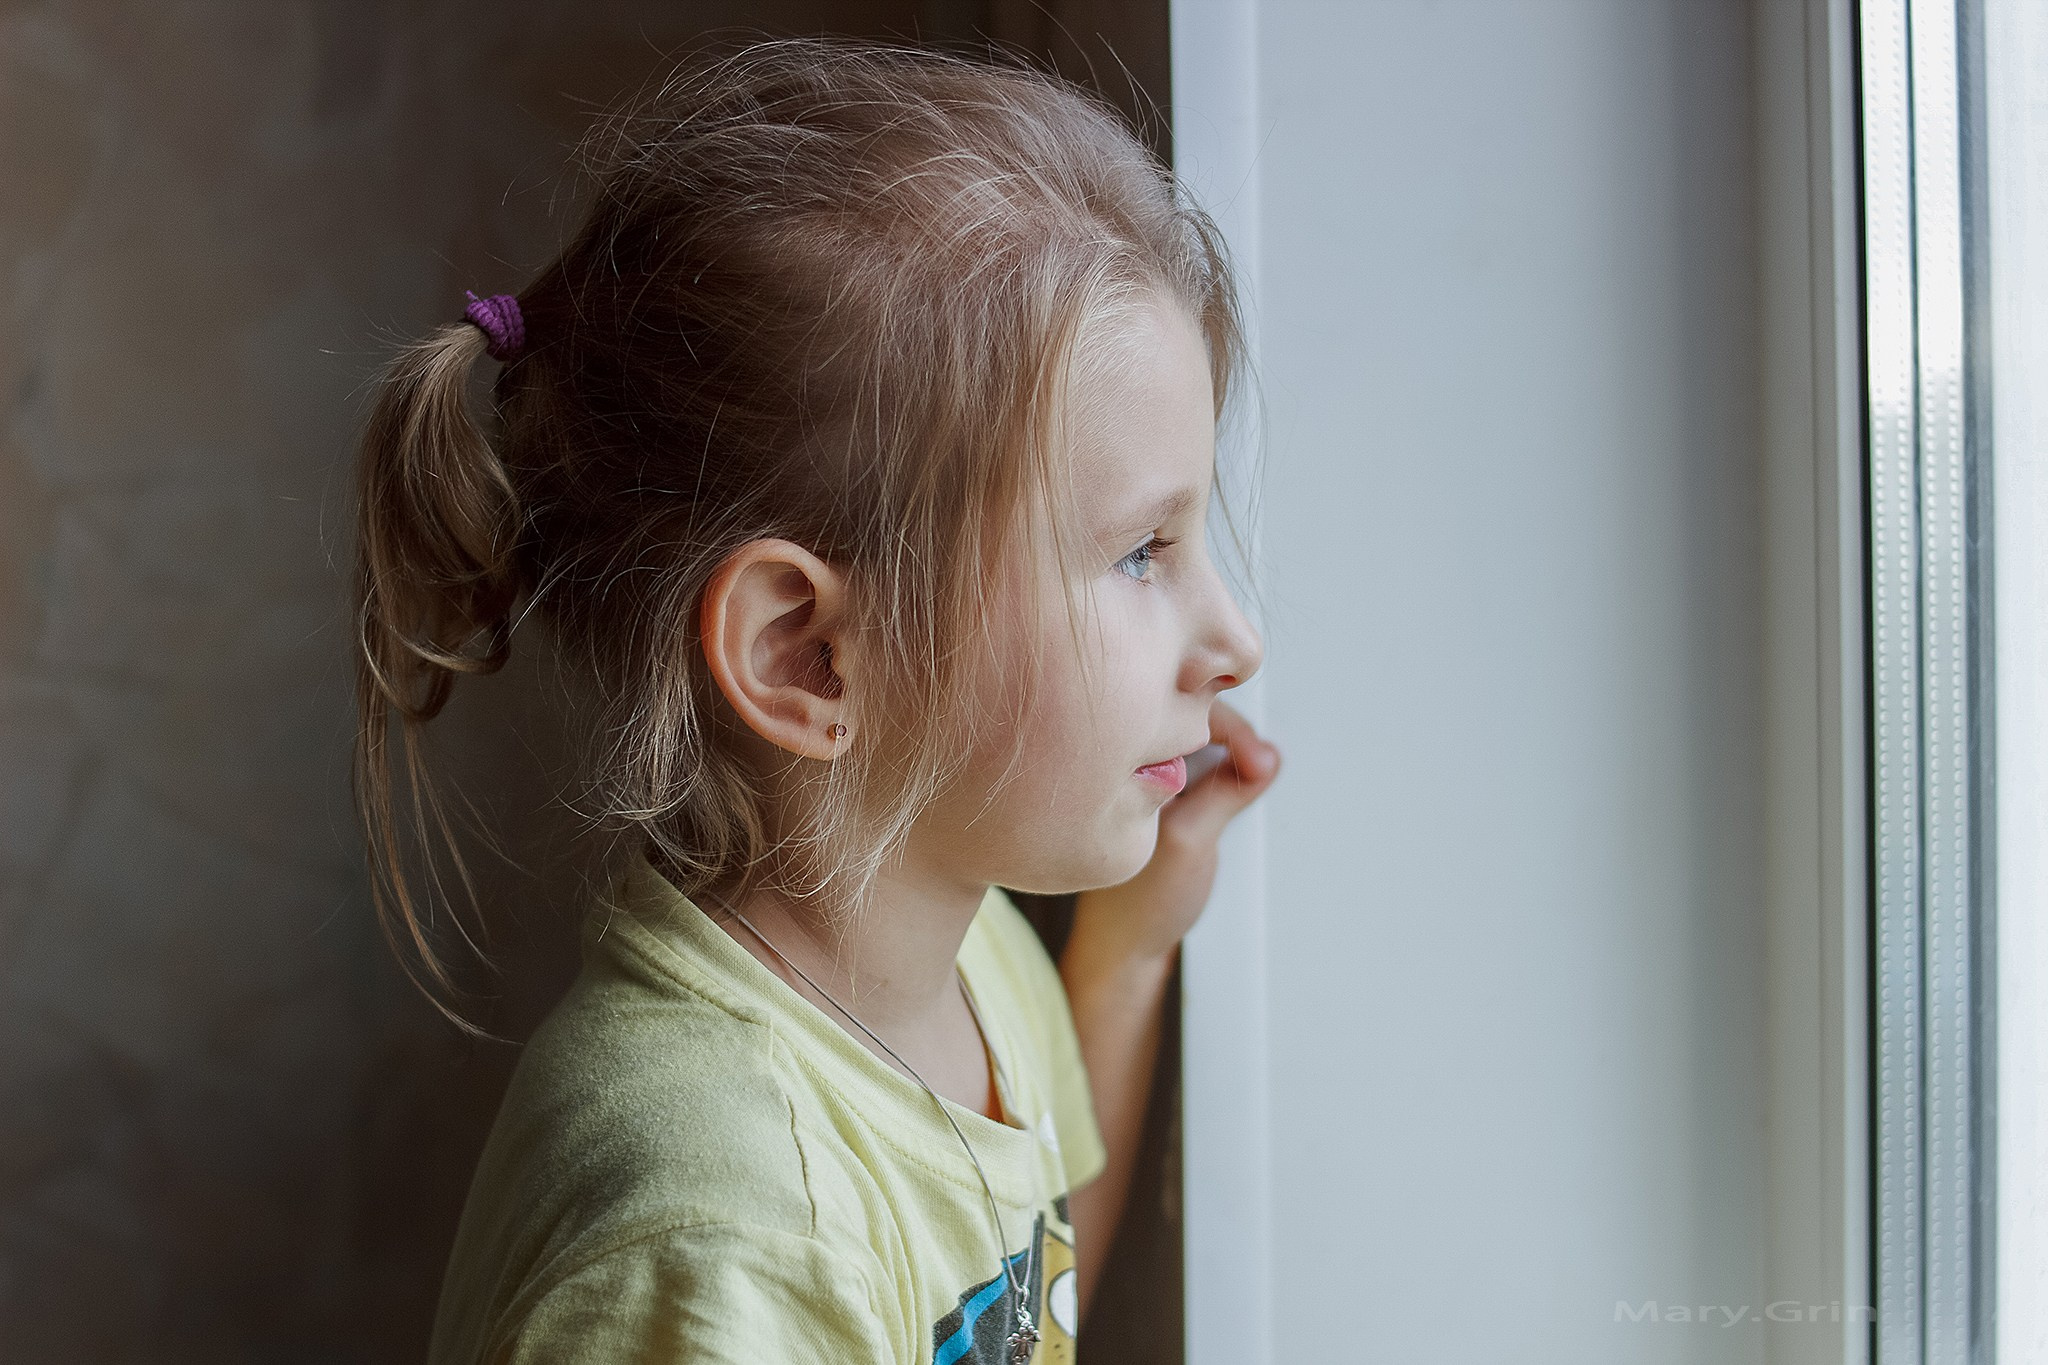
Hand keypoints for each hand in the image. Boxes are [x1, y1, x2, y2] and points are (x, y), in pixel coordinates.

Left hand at [1071, 698, 1281, 967]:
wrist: (1124, 951)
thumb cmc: (1138, 904)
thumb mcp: (1189, 842)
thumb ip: (1226, 792)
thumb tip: (1263, 756)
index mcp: (1122, 764)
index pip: (1183, 714)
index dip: (1229, 728)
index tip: (1260, 758)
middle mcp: (1133, 768)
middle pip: (1196, 721)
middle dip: (1237, 737)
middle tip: (1264, 766)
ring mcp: (1151, 784)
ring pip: (1204, 747)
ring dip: (1236, 756)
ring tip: (1258, 774)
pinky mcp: (1168, 804)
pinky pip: (1205, 771)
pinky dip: (1229, 776)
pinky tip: (1242, 790)